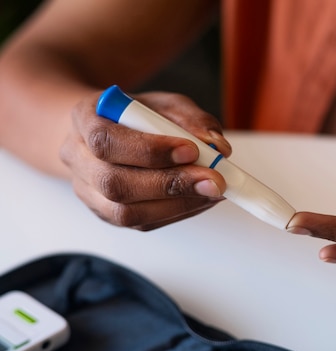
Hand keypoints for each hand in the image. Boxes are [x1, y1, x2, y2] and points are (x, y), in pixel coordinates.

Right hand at [60, 90, 232, 230]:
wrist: (111, 132)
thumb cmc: (138, 116)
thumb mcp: (166, 104)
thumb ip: (192, 119)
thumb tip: (217, 146)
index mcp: (84, 119)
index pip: (106, 141)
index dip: (149, 150)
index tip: (191, 150)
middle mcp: (78, 158)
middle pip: (115, 183)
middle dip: (170, 183)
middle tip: (213, 179)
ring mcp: (89, 192)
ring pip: (125, 212)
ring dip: (177, 204)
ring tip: (212, 191)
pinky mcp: (108, 214)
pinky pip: (142, 223)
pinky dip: (178, 212)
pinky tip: (201, 199)